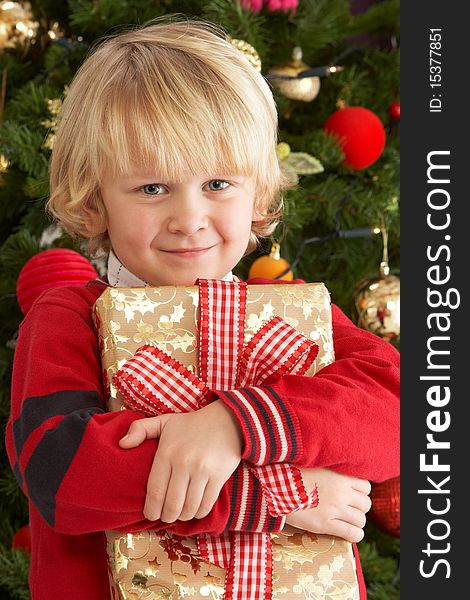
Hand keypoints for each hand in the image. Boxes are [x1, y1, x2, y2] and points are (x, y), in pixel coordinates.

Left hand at [119, 400, 242, 522]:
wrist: (227, 420)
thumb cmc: (192, 424)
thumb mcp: (164, 421)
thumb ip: (140, 429)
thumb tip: (122, 444)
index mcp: (167, 452)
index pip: (155, 491)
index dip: (151, 509)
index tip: (151, 515)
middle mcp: (184, 463)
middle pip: (171, 504)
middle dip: (167, 516)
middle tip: (166, 517)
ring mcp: (202, 470)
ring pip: (189, 508)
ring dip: (183, 516)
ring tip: (180, 514)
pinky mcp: (219, 476)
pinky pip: (206, 505)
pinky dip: (199, 513)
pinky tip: (195, 510)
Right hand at [285, 467, 371, 542]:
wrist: (275, 486)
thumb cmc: (291, 472)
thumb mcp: (314, 464)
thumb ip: (329, 470)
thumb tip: (335, 473)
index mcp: (339, 476)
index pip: (366, 487)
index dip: (360, 492)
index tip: (351, 494)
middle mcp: (341, 493)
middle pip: (365, 504)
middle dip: (359, 508)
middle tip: (347, 509)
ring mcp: (335, 509)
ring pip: (361, 520)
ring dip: (356, 522)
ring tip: (346, 521)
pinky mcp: (326, 524)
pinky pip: (353, 534)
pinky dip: (354, 535)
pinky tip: (347, 533)